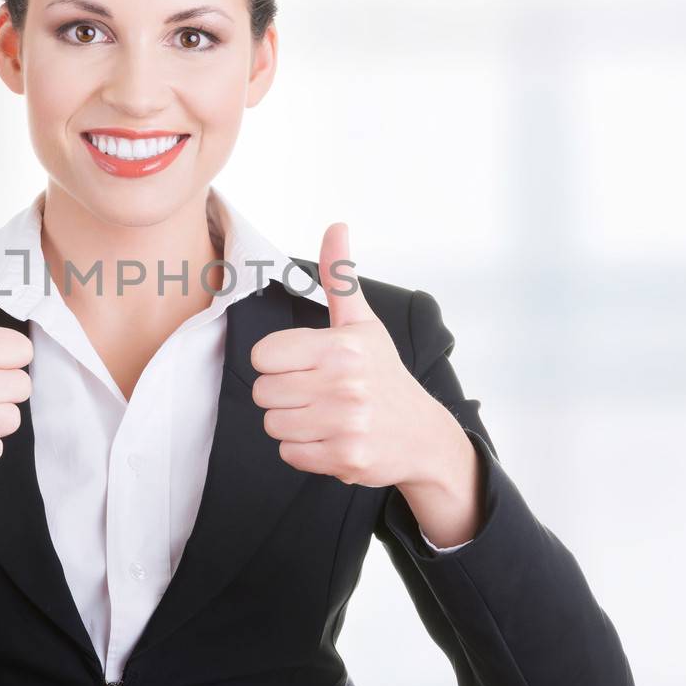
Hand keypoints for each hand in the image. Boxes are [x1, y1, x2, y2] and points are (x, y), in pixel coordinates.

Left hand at [249, 223, 476, 507]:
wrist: (423, 434)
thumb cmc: (383, 375)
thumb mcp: (363, 324)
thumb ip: (340, 278)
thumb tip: (336, 226)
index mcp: (341, 346)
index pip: (262, 356)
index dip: (276, 362)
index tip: (302, 365)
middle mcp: (344, 384)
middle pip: (263, 393)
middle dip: (283, 394)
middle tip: (315, 393)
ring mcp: (347, 424)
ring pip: (273, 425)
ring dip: (293, 424)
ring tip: (324, 415)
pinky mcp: (346, 458)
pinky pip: (289, 454)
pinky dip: (305, 450)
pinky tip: (331, 438)